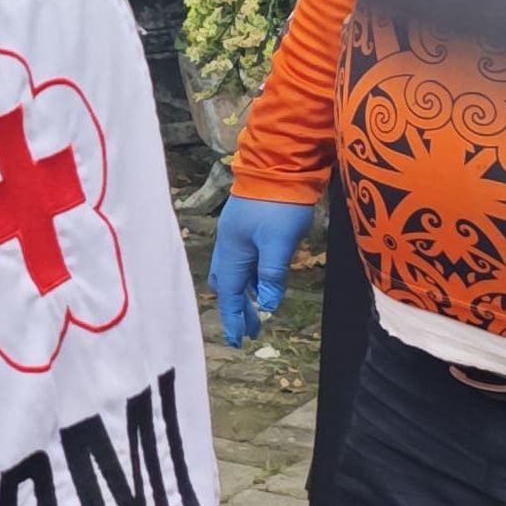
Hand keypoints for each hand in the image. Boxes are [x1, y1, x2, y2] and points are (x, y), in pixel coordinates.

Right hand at [209, 197, 315, 345]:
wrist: (279, 165)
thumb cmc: (279, 205)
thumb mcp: (279, 244)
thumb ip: (271, 275)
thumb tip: (265, 304)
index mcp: (232, 251)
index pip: (228, 292)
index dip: (232, 317)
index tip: (237, 340)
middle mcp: (229, 245)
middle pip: (227, 284)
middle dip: (237, 309)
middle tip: (251, 331)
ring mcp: (237, 235)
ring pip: (235, 273)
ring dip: (244, 294)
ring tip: (257, 311)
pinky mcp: (247, 227)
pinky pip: (243, 261)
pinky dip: (250, 278)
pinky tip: (262, 283)